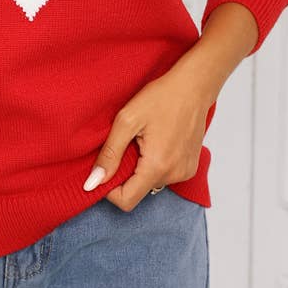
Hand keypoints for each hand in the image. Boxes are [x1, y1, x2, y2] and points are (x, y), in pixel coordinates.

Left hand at [83, 66, 215, 210]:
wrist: (194, 86)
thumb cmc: (162, 97)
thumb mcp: (127, 120)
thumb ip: (109, 154)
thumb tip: (93, 182)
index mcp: (157, 166)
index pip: (126, 201)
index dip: (109, 190)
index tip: (106, 168)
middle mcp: (174, 175)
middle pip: (138, 191)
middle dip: (126, 174)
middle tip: (128, 144)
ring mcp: (185, 172)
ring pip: (151, 183)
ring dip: (141, 168)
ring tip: (145, 140)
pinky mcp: (191, 167)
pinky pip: (165, 176)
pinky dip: (156, 164)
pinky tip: (158, 141)